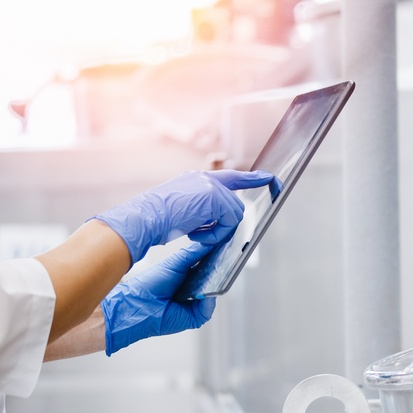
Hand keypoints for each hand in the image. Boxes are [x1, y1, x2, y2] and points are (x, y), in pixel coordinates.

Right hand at [91, 169, 273, 263]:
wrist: (143, 219)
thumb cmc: (154, 220)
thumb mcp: (180, 211)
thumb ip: (200, 210)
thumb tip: (216, 223)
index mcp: (196, 180)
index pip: (230, 177)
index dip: (250, 178)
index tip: (269, 178)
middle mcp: (205, 178)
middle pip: (235, 204)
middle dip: (224, 223)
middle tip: (200, 233)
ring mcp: (211, 186)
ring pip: (234, 215)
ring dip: (217, 231)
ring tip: (194, 234)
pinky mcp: (214, 197)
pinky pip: (230, 222)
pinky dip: (215, 234)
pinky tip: (196, 235)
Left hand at [102, 242, 216, 355]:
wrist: (138, 304)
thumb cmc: (151, 284)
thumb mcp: (176, 263)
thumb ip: (194, 253)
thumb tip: (211, 243)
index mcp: (189, 276)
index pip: (209, 267)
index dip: (217, 258)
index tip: (224, 247)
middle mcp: (194, 290)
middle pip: (214, 280)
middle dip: (219, 271)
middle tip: (225, 260)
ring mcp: (196, 304)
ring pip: (213, 294)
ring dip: (216, 285)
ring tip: (216, 274)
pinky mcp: (195, 317)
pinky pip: (208, 309)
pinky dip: (208, 301)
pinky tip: (206, 292)